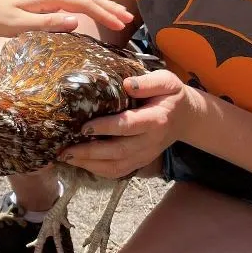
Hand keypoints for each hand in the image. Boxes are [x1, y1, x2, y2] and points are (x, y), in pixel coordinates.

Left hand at [0, 0, 133, 36]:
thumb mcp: (18, 24)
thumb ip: (47, 23)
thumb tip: (76, 20)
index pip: (82, 2)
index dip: (103, 13)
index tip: (121, 24)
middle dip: (108, 7)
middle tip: (128, 19)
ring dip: (99, 6)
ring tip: (117, 15)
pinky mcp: (40, 0)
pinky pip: (69, 1)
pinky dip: (86, 7)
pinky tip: (91, 14)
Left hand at [60, 70, 191, 177]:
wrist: (186, 118)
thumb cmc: (170, 96)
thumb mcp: (166, 81)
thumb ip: (148, 82)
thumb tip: (126, 85)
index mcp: (156, 120)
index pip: (128, 126)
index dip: (106, 128)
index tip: (84, 127)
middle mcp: (150, 141)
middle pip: (118, 151)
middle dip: (90, 152)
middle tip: (65, 150)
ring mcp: (145, 155)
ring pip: (116, 166)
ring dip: (90, 164)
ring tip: (66, 158)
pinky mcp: (140, 162)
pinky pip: (118, 171)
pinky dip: (98, 171)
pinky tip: (80, 163)